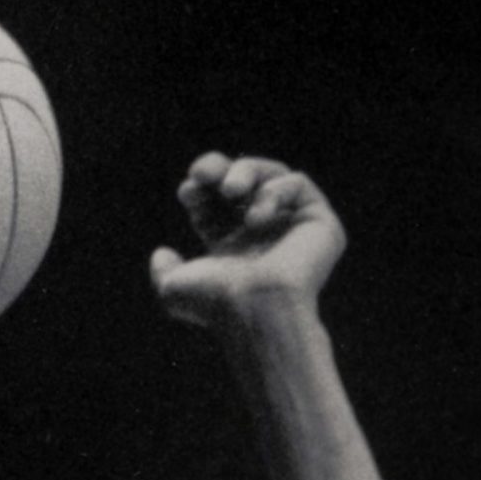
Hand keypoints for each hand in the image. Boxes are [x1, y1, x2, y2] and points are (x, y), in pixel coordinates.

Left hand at [150, 154, 346, 329]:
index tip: (187, 191)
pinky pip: (298, 184)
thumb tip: (161, 254)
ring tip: (230, 189)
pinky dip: (274, 190)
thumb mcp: (173, 289)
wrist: (255, 309)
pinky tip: (257, 216)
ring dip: (246, 173)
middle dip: (220, 171)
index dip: (200, 192)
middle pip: (243, 183)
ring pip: (271, 176)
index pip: (215, 206)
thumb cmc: (216, 303)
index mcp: (232, 249)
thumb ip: (164, 271)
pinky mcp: (319, 223)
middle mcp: (264, 236)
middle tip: (203, 172)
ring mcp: (292, 227)